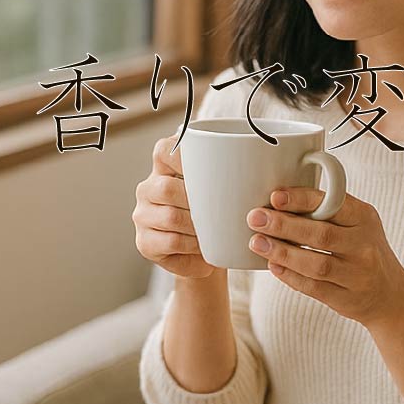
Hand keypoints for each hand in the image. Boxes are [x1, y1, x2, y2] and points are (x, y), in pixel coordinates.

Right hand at [132, 134, 219, 279]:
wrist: (211, 252)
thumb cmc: (221, 213)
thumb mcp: (225, 189)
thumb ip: (230, 172)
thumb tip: (260, 162)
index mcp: (165, 167)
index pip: (165, 151)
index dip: (183, 156)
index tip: (210, 167)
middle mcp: (148, 189)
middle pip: (166, 188)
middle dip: (198, 201)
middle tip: (223, 209)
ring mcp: (143, 216)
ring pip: (171, 217)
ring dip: (199, 226)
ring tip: (218, 230)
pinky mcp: (145, 243)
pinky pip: (171, 241)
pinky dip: (194, 245)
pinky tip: (206, 246)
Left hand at [246, 185, 403, 327]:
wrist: (390, 294)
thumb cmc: (364, 251)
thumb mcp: (359, 224)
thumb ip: (329, 213)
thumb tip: (278, 203)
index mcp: (366, 218)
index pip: (333, 203)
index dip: (302, 199)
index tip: (275, 196)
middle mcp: (364, 246)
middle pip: (321, 233)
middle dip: (284, 225)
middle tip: (256, 218)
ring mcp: (357, 274)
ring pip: (315, 263)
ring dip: (282, 252)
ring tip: (257, 242)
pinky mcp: (346, 298)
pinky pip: (312, 287)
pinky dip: (289, 276)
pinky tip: (273, 265)